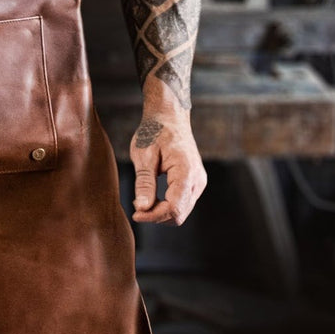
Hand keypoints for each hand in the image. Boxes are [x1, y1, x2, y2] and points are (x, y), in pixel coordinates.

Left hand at [129, 111, 205, 225]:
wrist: (168, 117)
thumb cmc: (154, 131)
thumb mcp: (144, 155)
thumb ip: (144, 182)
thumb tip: (142, 208)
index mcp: (186, 172)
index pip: (174, 208)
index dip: (154, 216)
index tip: (135, 213)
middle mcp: (198, 180)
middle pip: (179, 214)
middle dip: (157, 215)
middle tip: (136, 207)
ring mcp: (199, 182)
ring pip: (182, 211)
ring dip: (162, 212)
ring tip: (143, 200)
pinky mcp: (195, 182)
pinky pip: (183, 202)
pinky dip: (168, 205)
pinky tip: (153, 197)